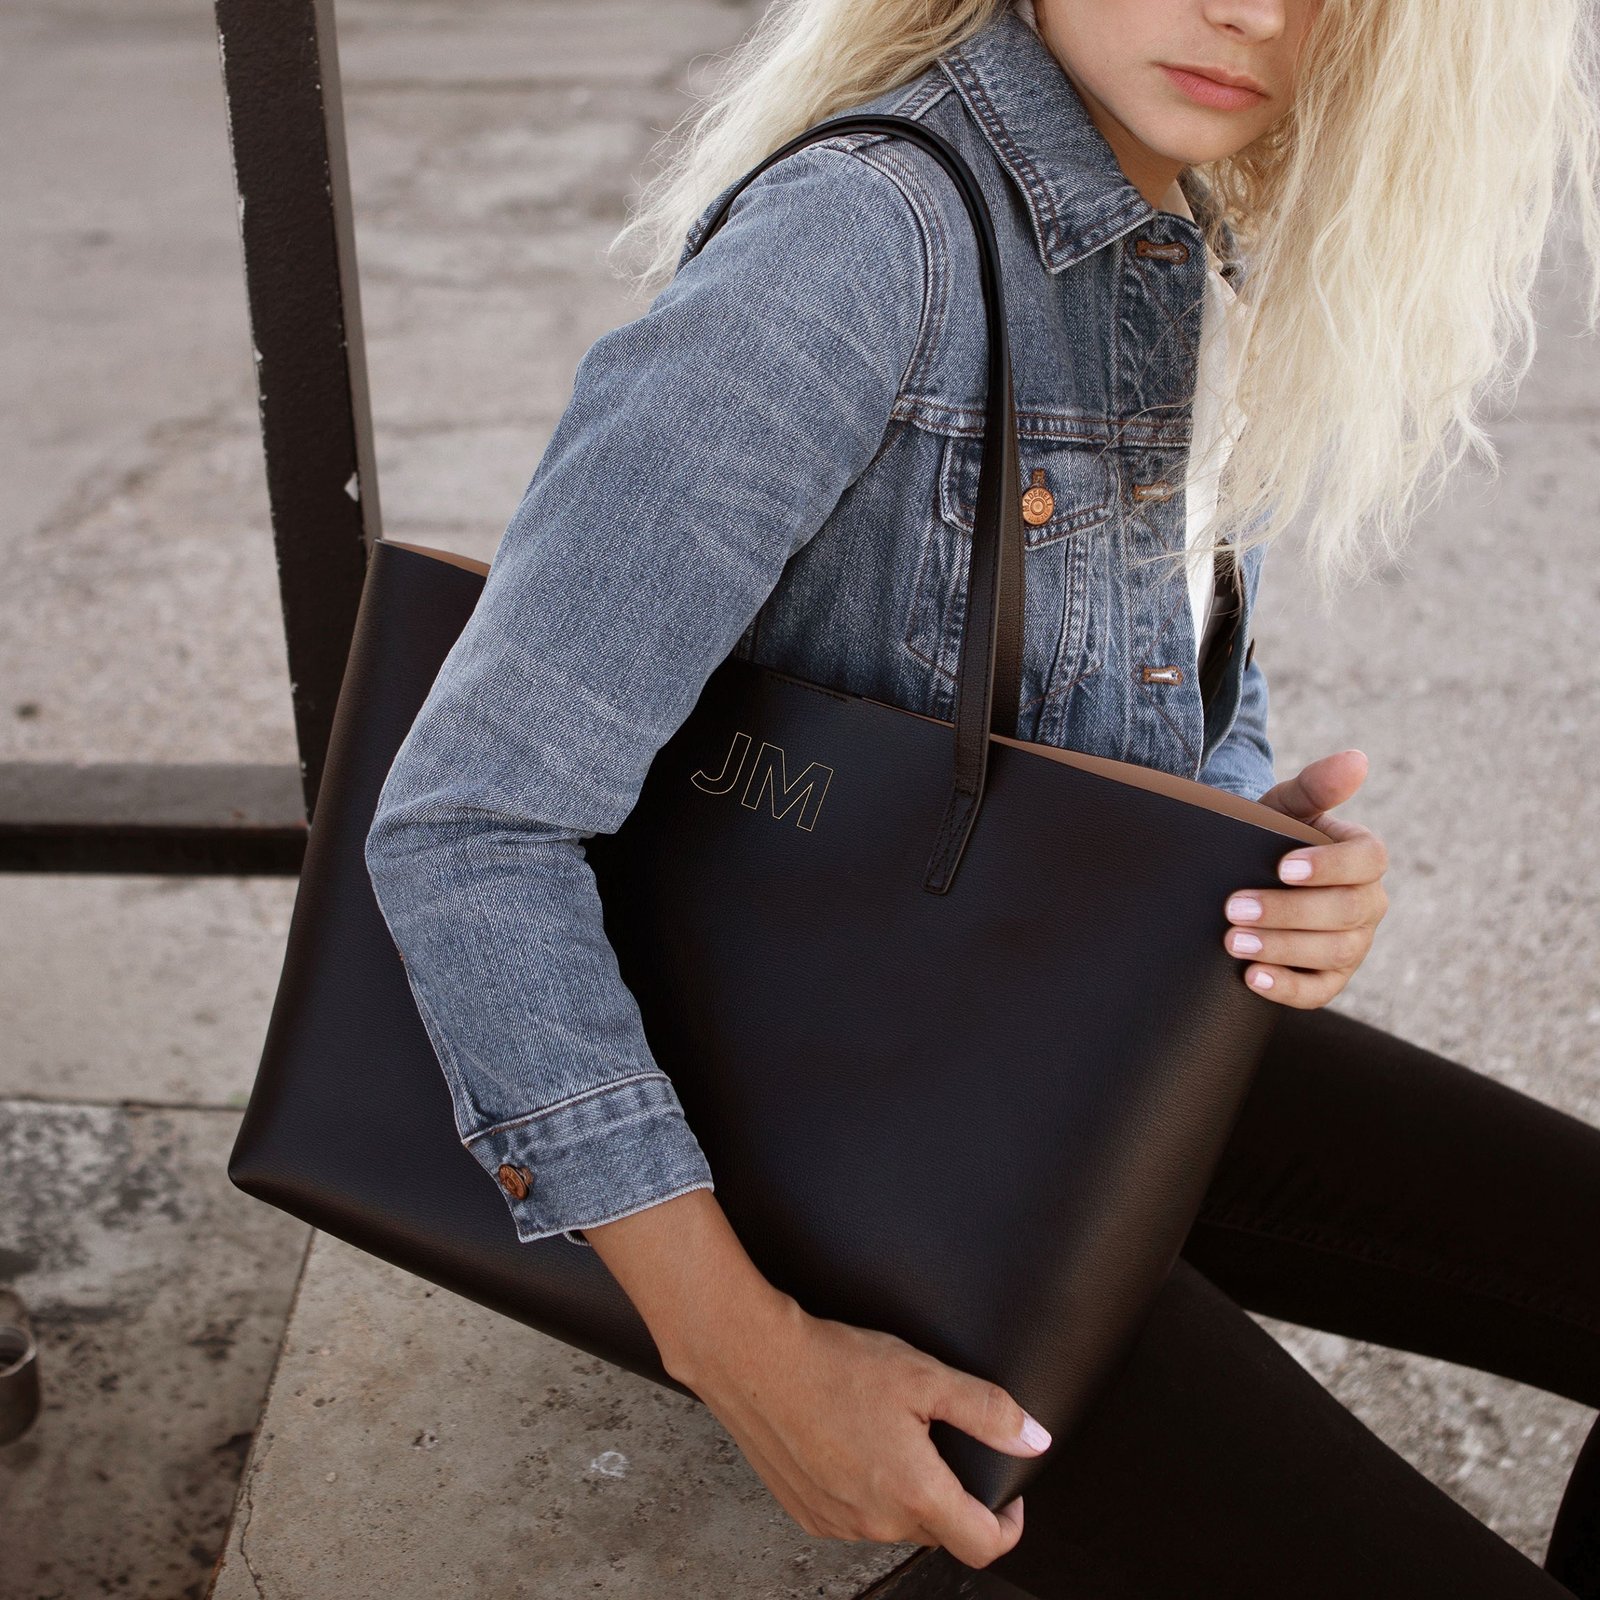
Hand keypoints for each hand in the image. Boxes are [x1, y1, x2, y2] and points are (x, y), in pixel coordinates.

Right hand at [581, 1187, 1046, 1569]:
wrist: (753, 1360)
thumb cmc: (833, 1363)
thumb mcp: (923, 1375)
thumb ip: (987, 1410)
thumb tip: (1034, 1438)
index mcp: (913, 1492)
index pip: (983, 1544)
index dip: (1008, 1522)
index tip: (1007, 1494)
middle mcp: (876, 1521)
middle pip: (939, 1530)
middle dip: (952, 1495)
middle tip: (940, 1439)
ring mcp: (838, 1524)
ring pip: (896, 1523)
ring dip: (907, 1493)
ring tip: (891, 1434)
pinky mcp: (807, 1514)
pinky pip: (856, 1517)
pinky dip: (867, 1491)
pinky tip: (854, 1445)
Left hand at [1223, 749, 1389, 1007]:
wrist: (1245, 875)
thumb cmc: (1268, 838)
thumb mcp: (1285, 807)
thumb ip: (1315, 785)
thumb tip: (1357, 759)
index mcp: (1364, 858)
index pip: (1367, 860)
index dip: (1329, 866)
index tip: (1282, 867)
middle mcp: (1368, 903)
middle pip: (1345, 912)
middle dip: (1288, 911)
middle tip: (1233, 907)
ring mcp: (1353, 945)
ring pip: (1333, 952)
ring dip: (1281, 948)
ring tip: (1232, 941)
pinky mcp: (1330, 979)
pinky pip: (1318, 992)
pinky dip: (1287, 988)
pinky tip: (1252, 978)